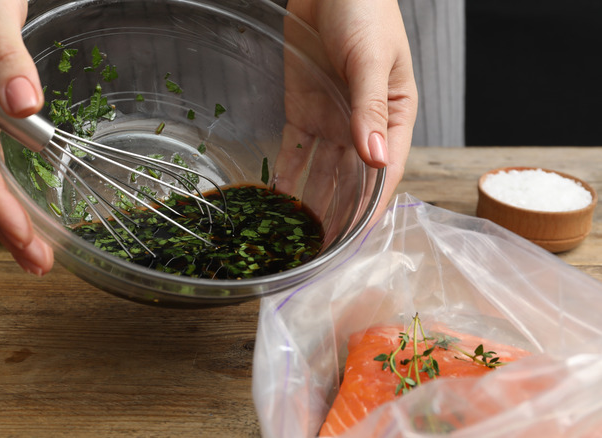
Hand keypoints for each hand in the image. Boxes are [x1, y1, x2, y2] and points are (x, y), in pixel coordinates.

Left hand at [284, 0, 417, 219]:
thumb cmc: (365, 10)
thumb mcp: (372, 59)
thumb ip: (371, 107)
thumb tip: (376, 158)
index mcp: (394, 117)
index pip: (385, 173)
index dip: (371, 207)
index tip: (356, 238)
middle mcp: (362, 126)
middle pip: (351, 180)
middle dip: (338, 213)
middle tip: (319, 248)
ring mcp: (331, 120)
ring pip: (322, 172)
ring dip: (311, 201)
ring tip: (296, 235)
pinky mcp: (302, 111)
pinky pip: (295, 150)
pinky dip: (287, 173)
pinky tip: (278, 198)